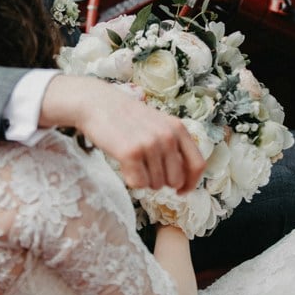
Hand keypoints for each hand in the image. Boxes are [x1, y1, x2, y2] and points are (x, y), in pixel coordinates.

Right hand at [40, 75, 204, 193]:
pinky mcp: (131, 153)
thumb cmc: (126, 117)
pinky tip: (123, 163)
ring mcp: (150, 144)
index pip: (198, 165)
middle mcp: (168, 136)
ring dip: (143, 179)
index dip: (191, 183)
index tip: (180, 191)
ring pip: (156, 185)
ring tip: (132, 160)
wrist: (97, 103)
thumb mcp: (158, 124)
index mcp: (178, 128)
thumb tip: (181, 180)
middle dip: (161, 182)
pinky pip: (138, 184)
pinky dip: (130, 179)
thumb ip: (173, 146)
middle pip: (176, 180)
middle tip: (145, 169)